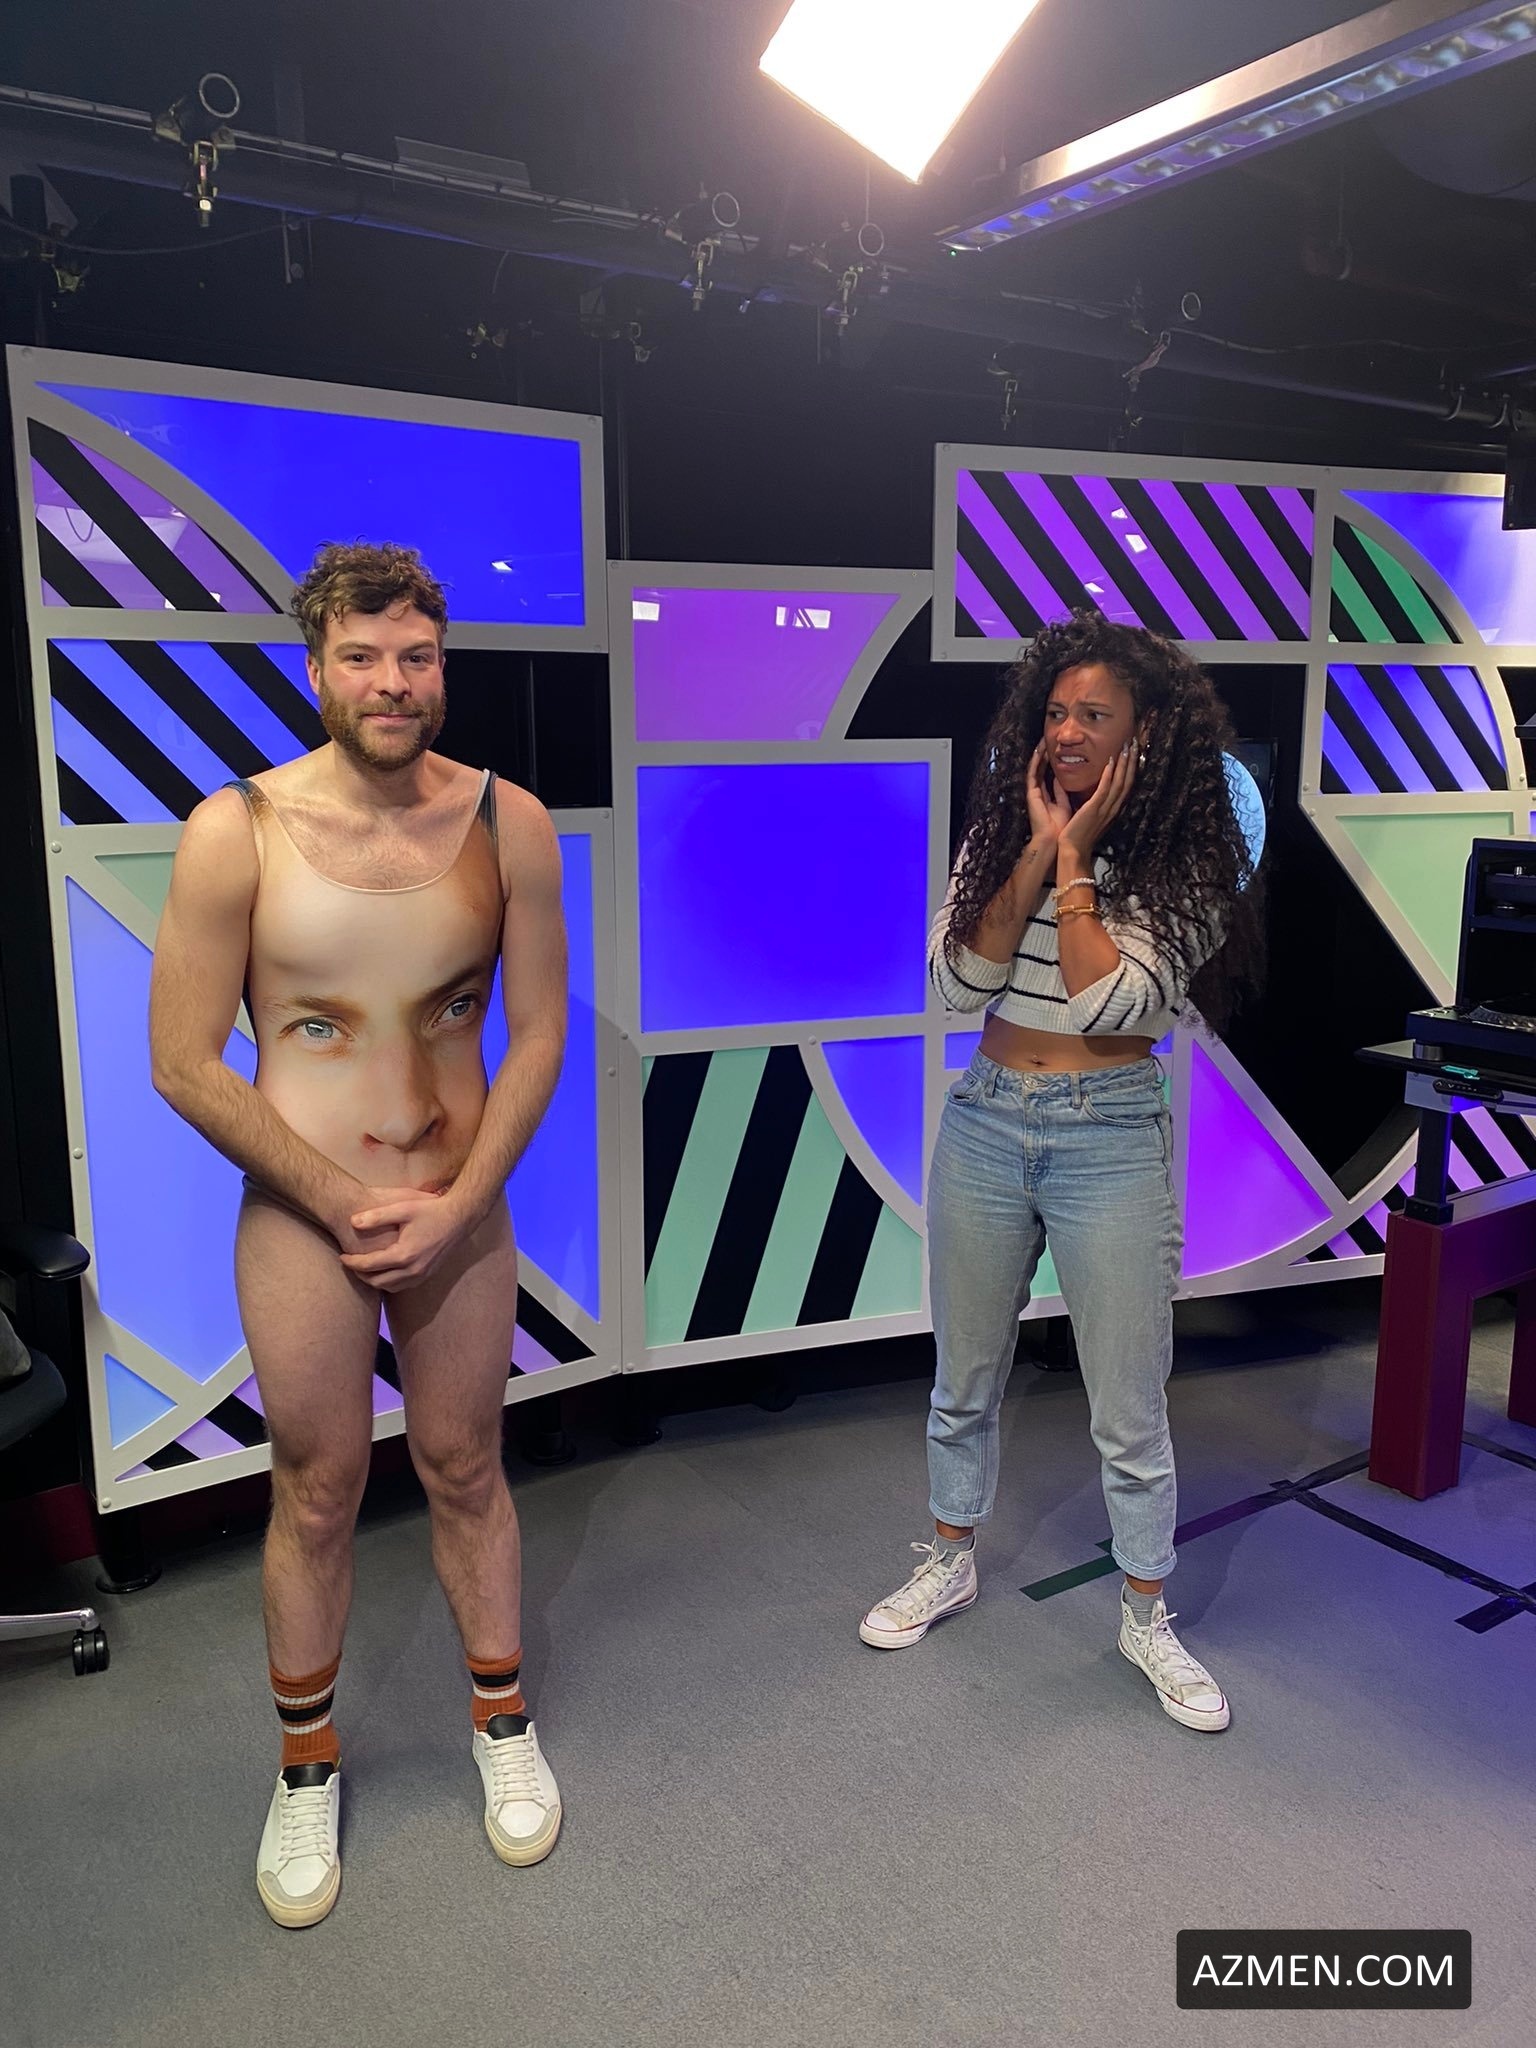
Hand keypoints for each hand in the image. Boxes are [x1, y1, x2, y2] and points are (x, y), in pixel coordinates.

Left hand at [339, 1186, 471, 1293]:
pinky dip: (388, 1282)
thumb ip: (377, 1216)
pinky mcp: (427, 1275)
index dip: (352, 1262)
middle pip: (377, 1281)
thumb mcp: (403, 1208)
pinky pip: (402, 1286)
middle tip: (350, 1264)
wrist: (460, 1218)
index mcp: (404, 1254)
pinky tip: (383, 1271)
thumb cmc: (431, 1210)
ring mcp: (421, 1275)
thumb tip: (352, 1221)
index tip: (342, 1256)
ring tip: (363, 1269)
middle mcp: (413, 1270)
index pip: (369, 1265)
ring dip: (374, 1281)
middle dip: (360, 1275)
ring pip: (389, 1287)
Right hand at [1024, 741, 1070, 847]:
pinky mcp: (1031, 793)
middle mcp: (1038, 792)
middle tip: (1049, 739)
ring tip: (1043, 740)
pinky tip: (1039, 750)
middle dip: (1045, 754)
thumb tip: (1061, 779)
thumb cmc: (1061, 827)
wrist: (1053, 840)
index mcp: (1047, 795)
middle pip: (1041, 769)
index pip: (1049, 774)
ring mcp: (1033, 792)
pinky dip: (1036, 762)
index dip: (1052, 762)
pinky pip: (1032, 774)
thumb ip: (1061, 791)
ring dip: (1039, 754)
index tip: (1058, 749)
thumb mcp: (1064, 804)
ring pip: (1036, 768)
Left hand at [1058, 742, 1136, 868]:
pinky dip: (1109, 774)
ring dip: (1124, 763)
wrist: (1073, 850)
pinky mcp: (1094, 808)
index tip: (1133, 752)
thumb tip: (1096, 788)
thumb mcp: (1091, 814)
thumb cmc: (1079, 833)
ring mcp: (1105, 808)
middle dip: (1132, 760)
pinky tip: (1111, 761)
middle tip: (1134, 742)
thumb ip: (1095, 801)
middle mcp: (1113, 807)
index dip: (1131, 767)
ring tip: (1126, 746)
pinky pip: (1104, 789)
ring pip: (1120, 782)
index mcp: (1113, 808)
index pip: (1126, 784)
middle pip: (1128, 780)